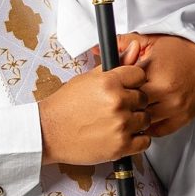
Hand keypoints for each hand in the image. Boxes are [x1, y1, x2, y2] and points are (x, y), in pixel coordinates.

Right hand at [39, 41, 150, 164]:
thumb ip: (115, 64)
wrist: (48, 132)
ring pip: (145, 119)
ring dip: (135, 121)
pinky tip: (122, 134)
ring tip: (117, 121)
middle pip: (144, 98)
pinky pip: (145, 140)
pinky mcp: (121, 146)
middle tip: (117, 107)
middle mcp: (116, 102)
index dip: (132, 82)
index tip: (126, 88)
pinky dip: (136, 139)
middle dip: (132, 102)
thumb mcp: (87, 79)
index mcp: (109, 83)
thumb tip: (135, 49)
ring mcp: (120, 125)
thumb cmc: (64, 107)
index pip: (139, 75)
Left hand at [112, 33, 194, 136]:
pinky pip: (158, 131)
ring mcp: (174, 107)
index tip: (112, 85)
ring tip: (128, 110)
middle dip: (124, 102)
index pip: (125, 84)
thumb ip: (126, 43)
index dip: (116, 85)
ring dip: (135, 116)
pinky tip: (143, 119)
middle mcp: (165, 91)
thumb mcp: (154, 41)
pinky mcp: (182, 118)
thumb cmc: (185, 51)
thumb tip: (100, 48)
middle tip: (117, 100)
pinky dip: (148, 127)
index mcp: (155, 71)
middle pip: (132, 104)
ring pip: (143, 120)